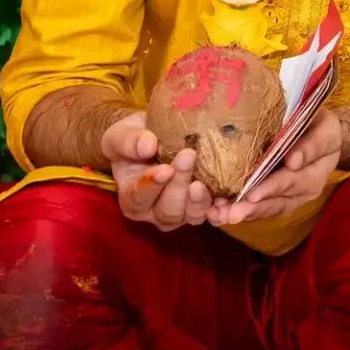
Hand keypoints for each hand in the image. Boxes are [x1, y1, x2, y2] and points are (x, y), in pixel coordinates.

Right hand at [103, 110, 212, 230]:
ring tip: (203, 181)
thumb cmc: (135, 138)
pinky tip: (226, 192)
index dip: (152, 187)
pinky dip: (219, 205)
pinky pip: (213, 210)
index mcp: (132, 196)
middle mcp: (155, 210)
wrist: (158, 135)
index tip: (164, 170)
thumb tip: (147, 146)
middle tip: (188, 157)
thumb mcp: (122, 135)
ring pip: (190, 215)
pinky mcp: (202, 204)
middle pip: (167, 210)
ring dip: (198, 200)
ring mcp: (181, 210)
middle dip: (178, 186)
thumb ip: (129, 141)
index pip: (138, 198)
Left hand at [208, 108, 341, 226]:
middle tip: (228, 214)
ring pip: (265, 209)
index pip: (291, 181)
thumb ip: (311, 145)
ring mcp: (289, 198)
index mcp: (315, 174)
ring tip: (219, 216)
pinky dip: (239, 210)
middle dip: (250, 208)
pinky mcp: (275, 198)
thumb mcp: (324, 130)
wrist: (323, 136)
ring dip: (241, 213)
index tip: (252, 193)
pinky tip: (218, 212)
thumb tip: (293, 160)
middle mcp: (302, 192)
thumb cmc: (322, 128)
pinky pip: (258, 208)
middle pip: (275, 203)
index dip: (271, 187)